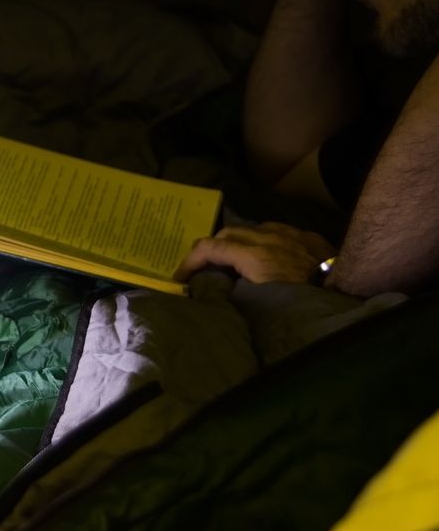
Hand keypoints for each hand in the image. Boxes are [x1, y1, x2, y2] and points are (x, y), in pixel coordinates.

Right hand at [174, 222, 335, 284]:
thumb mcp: (262, 302)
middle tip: (205, 269)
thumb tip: (218, 289)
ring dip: (236, 242)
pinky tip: (266, 256)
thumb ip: (236, 291)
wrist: (348, 288)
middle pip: (226, 232)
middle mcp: (266, 236)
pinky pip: (274, 231)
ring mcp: (288, 232)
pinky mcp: (306, 235)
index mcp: (253, 255)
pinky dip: (260, 241)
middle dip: (210, 249)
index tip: (181, 277)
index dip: (190, 261)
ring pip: (250, 228)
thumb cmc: (302, 300)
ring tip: (234, 262)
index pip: (209, 248)